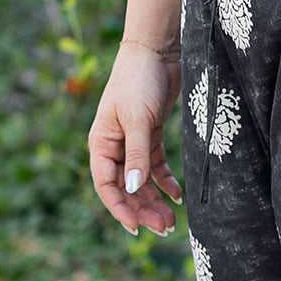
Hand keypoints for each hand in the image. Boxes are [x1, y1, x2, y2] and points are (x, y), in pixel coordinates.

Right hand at [88, 42, 182, 235]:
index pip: (106, 184)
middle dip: (143, 209)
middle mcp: (114, 146)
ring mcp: (133, 142)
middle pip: (126, 187)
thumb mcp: (138, 120)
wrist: (156, 51)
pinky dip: (166, 182)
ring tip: (172, 221)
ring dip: (155, 201)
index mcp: (101, 143)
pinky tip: (178, 196)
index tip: (136, 228)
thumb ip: (137, 155)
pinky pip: (156, 167)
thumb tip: (133, 189)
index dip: (119, 208)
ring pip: (142, 181)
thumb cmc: (140, 81)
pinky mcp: (151, 136)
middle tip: (164, 228)